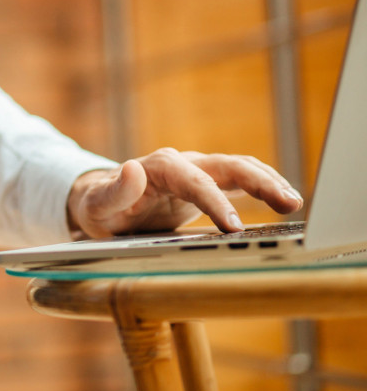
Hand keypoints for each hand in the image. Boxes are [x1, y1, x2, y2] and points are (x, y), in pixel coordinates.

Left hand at [66, 148, 304, 238]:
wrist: (99, 201)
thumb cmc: (98, 206)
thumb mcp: (96, 205)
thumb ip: (114, 191)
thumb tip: (132, 169)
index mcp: (156, 168)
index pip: (192, 180)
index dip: (214, 202)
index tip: (233, 226)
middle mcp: (180, 164)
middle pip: (224, 165)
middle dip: (256, 181)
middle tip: (287, 204)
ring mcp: (195, 171)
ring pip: (237, 168)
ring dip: (267, 181)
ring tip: (294, 202)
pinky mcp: (204, 183)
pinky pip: (238, 179)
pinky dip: (262, 185)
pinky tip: (284, 199)